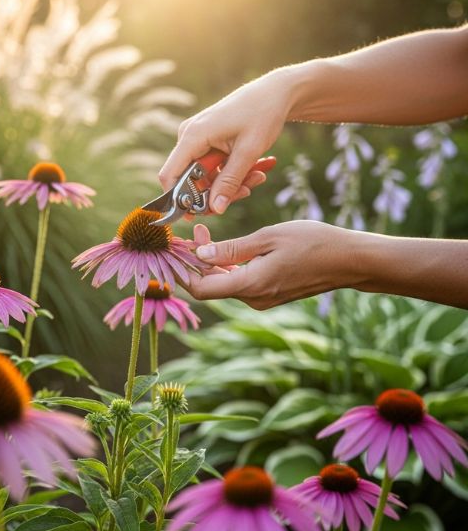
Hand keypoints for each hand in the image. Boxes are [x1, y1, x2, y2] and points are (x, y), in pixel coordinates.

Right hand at [159, 69, 295, 213]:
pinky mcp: (207, 141)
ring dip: (229, 183)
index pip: (170, 176)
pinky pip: (212, 167)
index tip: (201, 213)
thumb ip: (230, 181)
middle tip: (245, 192)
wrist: (276, 92)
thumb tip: (216, 209)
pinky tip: (253, 170)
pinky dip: (230, 173)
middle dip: (216, 191)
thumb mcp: (248, 152)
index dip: (179, 199)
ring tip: (257, 177)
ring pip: (204, 176)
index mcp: (192, 136)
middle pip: (190, 180)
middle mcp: (189, 137)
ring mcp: (197, 139)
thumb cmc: (262, 114)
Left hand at [183, 221, 365, 308]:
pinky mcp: (270, 294)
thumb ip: (232, 249)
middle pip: (210, 286)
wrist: (351, 260)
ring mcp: (262, 299)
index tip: (178, 247)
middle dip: (196, 260)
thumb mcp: (269, 237)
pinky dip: (229, 267)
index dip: (183, 271)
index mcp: (251, 285)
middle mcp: (254, 299)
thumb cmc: (314, 242)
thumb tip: (199, 256)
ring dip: (212, 262)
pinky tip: (229, 248)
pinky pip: (240, 283)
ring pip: (224, 284)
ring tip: (207, 234)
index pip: (201, 289)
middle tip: (195, 231)